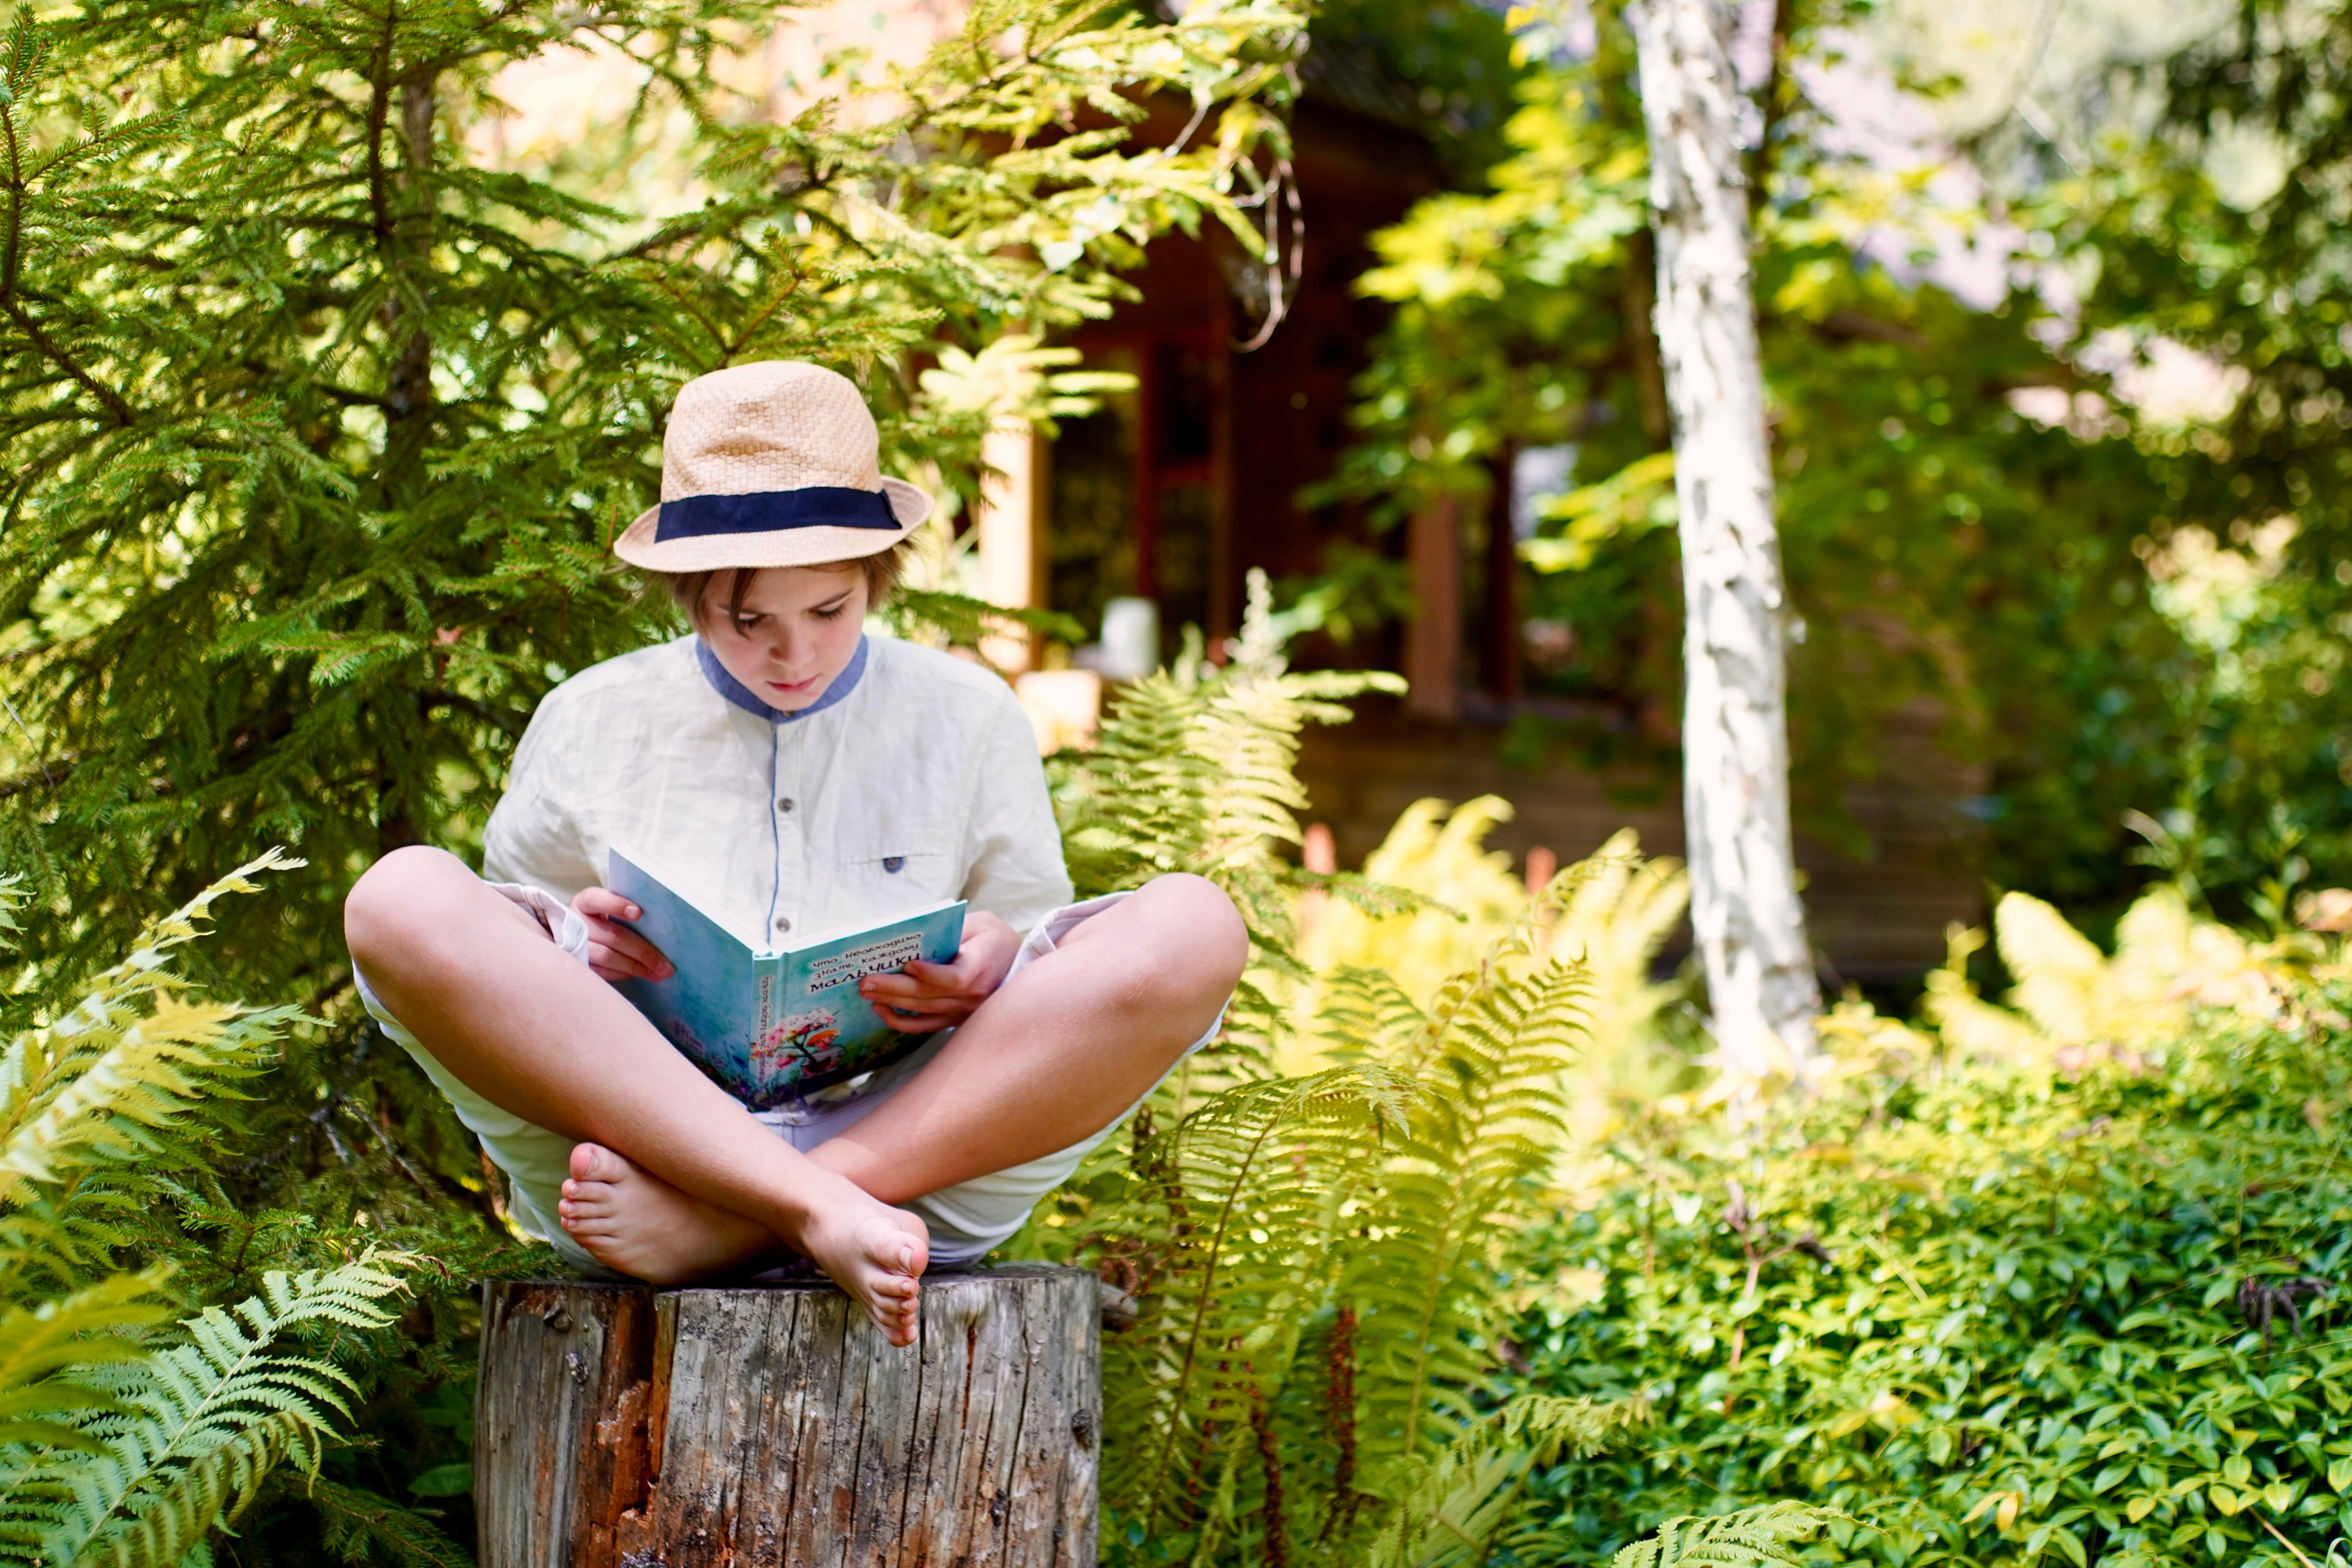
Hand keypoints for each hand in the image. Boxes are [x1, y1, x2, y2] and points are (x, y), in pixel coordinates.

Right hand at [572, 887, 673, 984]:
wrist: (581, 934)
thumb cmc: (606, 917)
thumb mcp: (611, 906)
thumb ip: (628, 909)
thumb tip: (661, 922)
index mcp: (585, 902)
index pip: (597, 899)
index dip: (616, 905)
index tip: (638, 913)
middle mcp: (575, 922)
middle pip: (612, 935)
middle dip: (643, 951)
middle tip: (666, 964)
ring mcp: (573, 945)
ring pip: (607, 957)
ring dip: (636, 967)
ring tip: (659, 973)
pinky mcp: (578, 965)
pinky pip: (602, 972)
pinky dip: (624, 973)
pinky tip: (642, 974)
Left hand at [856, 911, 1018, 1032]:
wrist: (1017, 965)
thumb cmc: (991, 938)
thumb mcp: (978, 923)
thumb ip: (951, 930)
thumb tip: (911, 938)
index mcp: (982, 965)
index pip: (956, 978)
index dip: (931, 974)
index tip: (908, 964)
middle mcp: (973, 995)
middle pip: (929, 996)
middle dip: (894, 988)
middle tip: (866, 981)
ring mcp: (963, 1011)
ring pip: (922, 1011)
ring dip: (890, 1002)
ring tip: (865, 991)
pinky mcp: (954, 1020)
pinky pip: (924, 1027)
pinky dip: (899, 1022)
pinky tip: (880, 1010)